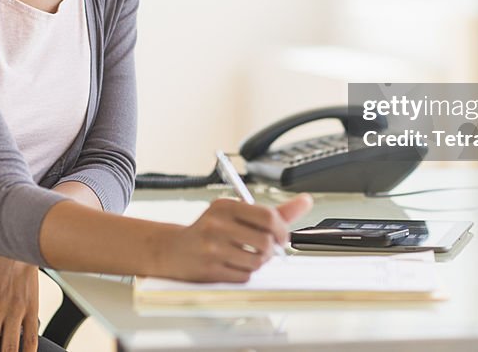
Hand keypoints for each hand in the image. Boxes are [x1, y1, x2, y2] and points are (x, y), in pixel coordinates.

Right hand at [160, 193, 312, 282]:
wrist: (172, 250)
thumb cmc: (209, 231)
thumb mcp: (237, 213)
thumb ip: (273, 211)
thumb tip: (305, 201)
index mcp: (225, 205)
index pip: (267, 216)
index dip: (282, 230)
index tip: (282, 237)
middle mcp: (217, 223)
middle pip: (265, 242)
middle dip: (270, 250)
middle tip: (264, 250)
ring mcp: (211, 247)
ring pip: (256, 261)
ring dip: (257, 263)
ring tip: (246, 257)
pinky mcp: (209, 268)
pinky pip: (244, 276)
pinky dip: (244, 274)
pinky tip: (232, 265)